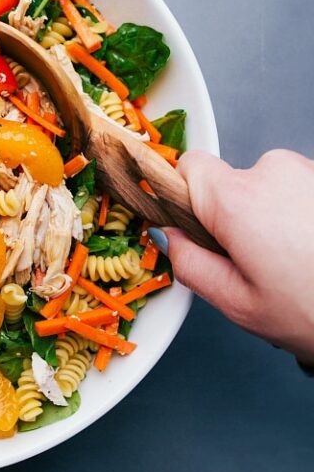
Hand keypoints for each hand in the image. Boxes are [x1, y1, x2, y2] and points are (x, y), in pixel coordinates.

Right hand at [155, 149, 313, 363]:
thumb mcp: (238, 304)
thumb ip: (189, 263)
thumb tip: (171, 237)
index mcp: (238, 199)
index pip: (187, 167)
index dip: (181, 196)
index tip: (190, 225)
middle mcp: (274, 172)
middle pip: (228, 181)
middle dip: (231, 217)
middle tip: (252, 263)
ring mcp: (309, 172)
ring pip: (265, 187)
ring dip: (270, 217)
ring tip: (294, 263)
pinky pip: (298, 190)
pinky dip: (299, 215)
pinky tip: (313, 251)